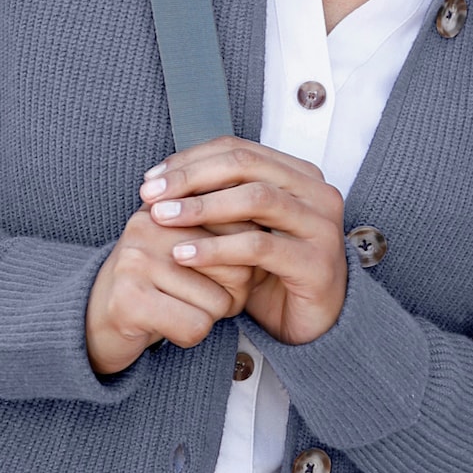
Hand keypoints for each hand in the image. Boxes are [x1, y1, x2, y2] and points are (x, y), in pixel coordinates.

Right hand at [85, 205, 254, 376]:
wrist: (92, 322)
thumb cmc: (155, 287)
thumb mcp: (189, 252)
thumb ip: (225, 236)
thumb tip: (267, 239)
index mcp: (169, 206)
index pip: (241, 229)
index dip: (242, 264)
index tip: (217, 275)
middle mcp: (150, 225)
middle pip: (236, 267)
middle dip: (230, 295)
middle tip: (197, 299)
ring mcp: (136, 261)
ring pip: (218, 303)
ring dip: (207, 318)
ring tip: (176, 310)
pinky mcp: (129, 300)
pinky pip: (195, 326)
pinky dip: (190, 337)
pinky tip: (166, 327)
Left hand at [139, 137, 347, 346]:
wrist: (312, 323)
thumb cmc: (273, 272)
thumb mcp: (245, 227)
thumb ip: (220, 199)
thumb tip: (162, 179)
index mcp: (300, 174)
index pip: (238, 149)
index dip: (191, 159)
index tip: (152, 179)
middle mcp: (317, 193)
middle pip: (245, 165)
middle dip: (191, 177)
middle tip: (151, 195)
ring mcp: (321, 226)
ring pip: (255, 198)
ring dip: (202, 207)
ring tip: (163, 218)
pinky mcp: (316, 262)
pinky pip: (259, 246)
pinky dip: (216, 247)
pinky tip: (184, 253)